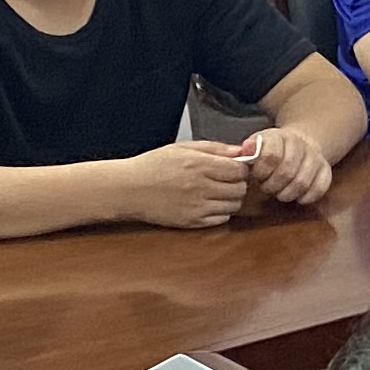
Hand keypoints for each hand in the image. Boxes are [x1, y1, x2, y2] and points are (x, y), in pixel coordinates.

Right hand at [114, 140, 257, 229]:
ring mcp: (198, 207)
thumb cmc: (153, 166)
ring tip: (216, 192)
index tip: (233, 167)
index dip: (240, 168)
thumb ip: (215, 148)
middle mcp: (201, 187)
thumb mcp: (182, 148)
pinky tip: (208, 203)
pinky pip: (221, 219)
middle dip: (237, 183)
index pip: (240, 170)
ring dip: (230, 199)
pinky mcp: (192, 222)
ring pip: (234, 205)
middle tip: (225, 180)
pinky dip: (220, 212)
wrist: (128, 190)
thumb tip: (241, 150)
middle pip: (240, 189)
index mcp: (199, 165)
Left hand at [240, 129, 335, 208]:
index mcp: (279, 136)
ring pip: (302, 183)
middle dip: (272, 186)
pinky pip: (319, 189)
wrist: (299, 143)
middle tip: (267, 187)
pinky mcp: (326, 170)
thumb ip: (249, 151)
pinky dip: (305, 197)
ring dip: (287, 194)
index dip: (261, 172)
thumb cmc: (271, 150)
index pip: (271, 156)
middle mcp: (300, 143)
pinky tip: (297, 196)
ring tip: (279, 192)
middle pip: (286, 172)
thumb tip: (247, 150)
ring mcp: (315, 156)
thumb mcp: (255, 146)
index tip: (257, 176)